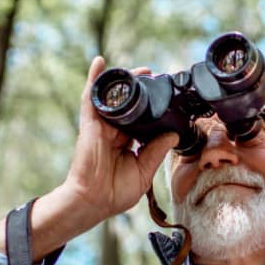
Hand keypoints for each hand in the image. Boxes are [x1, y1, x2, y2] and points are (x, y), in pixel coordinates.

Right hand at [0, 57, 177, 258]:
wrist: (93, 201)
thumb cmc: (115, 192)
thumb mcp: (144, 171)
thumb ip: (156, 151)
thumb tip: (173, 134)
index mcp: (127, 143)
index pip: (142, 121)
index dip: (153, 109)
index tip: (168, 99)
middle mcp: (115, 132)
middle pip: (129, 106)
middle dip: (142, 90)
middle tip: (157, 78)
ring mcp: (102, 127)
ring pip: (114, 99)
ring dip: (125, 82)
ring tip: (141, 71)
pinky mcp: (91, 124)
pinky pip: (91, 98)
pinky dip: (95, 79)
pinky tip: (100, 63)